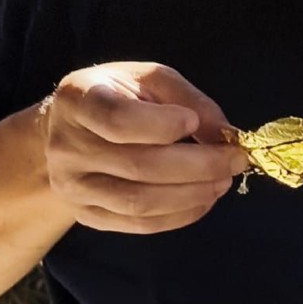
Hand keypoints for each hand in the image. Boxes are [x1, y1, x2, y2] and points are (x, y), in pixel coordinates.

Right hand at [40, 61, 247, 233]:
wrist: (67, 131)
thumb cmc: (116, 95)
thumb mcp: (147, 78)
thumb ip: (187, 98)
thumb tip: (224, 132)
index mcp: (79, 100)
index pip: (117, 120)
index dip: (160, 125)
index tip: (193, 122)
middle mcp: (67, 148)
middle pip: (137, 165)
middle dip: (198, 165)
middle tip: (235, 159)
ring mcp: (74, 188)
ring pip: (140, 202)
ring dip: (193, 194)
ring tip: (225, 180)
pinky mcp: (87, 216)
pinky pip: (139, 224)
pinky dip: (180, 215)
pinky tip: (204, 199)